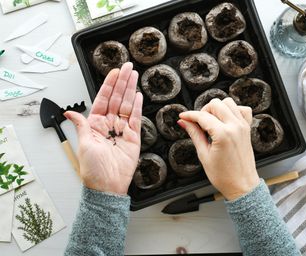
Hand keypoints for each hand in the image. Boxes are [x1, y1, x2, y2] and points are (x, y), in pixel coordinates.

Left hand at [64, 62, 142, 194]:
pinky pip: (135, 118)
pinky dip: (137, 106)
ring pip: (126, 105)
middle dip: (122, 82)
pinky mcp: (133, 137)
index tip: (114, 72)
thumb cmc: (94, 169)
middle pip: (116, 98)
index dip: (108, 85)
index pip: (102, 99)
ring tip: (134, 75)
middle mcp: (109, 124)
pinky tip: (138, 95)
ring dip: (130, 90)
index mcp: (95, 124)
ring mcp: (122, 130)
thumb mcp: (84, 144)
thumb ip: (81, 125)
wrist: (107, 185)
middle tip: (127, 67)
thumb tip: (69, 113)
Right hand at [178, 98, 259, 200]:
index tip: (183, 116)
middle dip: (203, 110)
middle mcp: (235, 127)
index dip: (189, 115)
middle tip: (197, 123)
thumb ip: (194, 134)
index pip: (202, 116)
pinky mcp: (247, 129)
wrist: (242, 186)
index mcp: (223, 134)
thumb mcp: (204, 154)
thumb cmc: (224, 176)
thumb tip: (184, 122)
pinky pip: (242, 110)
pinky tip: (225, 119)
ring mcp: (243, 126)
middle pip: (216, 104)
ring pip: (228, 103)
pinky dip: (232, 110)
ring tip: (210, 121)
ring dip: (217, 108)